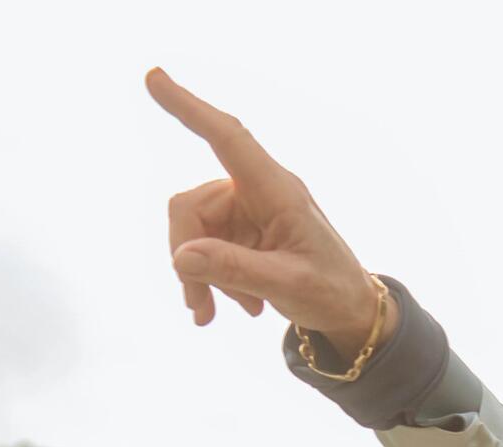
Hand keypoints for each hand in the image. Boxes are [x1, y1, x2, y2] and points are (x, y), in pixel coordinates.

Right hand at [145, 68, 383, 352]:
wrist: (348, 309)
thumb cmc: (330, 290)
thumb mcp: (289, 285)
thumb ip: (236, 269)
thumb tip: (181, 257)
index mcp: (279, 190)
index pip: (229, 139)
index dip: (190, 108)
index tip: (154, 78)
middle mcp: (258, 191)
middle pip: (191, 207)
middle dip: (187, 257)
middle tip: (199, 304)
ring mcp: (245, 210)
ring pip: (191, 231)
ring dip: (200, 275)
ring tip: (218, 312)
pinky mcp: (238, 229)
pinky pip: (201, 247)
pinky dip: (209, 278)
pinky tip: (235, 305)